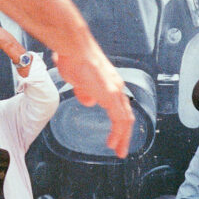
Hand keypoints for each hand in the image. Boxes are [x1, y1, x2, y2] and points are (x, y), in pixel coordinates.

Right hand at [54, 42, 133, 158]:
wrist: (73, 47)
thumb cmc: (72, 58)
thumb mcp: (78, 79)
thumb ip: (84, 91)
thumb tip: (89, 101)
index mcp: (110, 83)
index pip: (120, 107)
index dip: (119, 123)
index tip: (116, 135)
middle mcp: (116, 87)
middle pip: (126, 115)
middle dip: (124, 134)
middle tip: (121, 149)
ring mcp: (115, 90)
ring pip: (126, 119)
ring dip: (123, 137)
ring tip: (119, 151)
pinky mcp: (111, 95)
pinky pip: (119, 119)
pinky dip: (118, 133)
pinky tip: (113, 143)